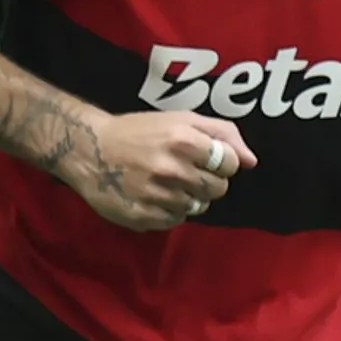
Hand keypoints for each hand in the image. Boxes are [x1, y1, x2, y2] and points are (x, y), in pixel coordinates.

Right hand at [65, 105, 256, 231]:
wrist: (88, 149)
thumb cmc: (140, 131)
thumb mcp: (180, 119)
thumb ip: (222, 133)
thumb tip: (251, 161)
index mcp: (182, 140)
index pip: (230, 164)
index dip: (221, 161)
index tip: (204, 158)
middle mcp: (171, 170)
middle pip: (218, 189)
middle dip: (207, 180)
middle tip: (184, 171)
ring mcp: (156, 196)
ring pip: (198, 207)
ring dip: (188, 196)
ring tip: (165, 182)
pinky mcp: (142, 217)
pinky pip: (175, 221)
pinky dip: (169, 210)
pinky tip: (152, 195)